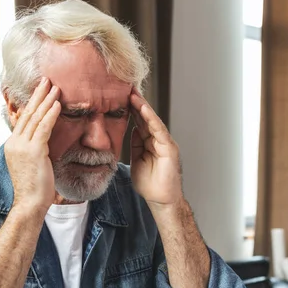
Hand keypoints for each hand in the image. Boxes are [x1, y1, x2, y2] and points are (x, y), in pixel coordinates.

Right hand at [4, 78, 60, 215]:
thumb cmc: (35, 188)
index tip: (40, 91)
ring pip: (35, 118)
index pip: (23, 119)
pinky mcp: (33, 151)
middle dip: (38, 95)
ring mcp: (22, 147)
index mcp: (13, 145)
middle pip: (27, 114)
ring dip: (46, 100)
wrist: (30, 203)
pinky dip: (51, 114)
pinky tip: (58, 104)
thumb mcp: (33, 164)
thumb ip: (36, 149)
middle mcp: (15, 143)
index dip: (33, 104)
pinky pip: (43, 128)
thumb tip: (45, 140)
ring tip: (55, 87)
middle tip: (46, 80)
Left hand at [129, 89, 182, 208]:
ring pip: (152, 120)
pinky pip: (159, 130)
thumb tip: (130, 132)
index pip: (139, 121)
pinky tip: (143, 109)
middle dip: (135, 103)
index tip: (118, 97)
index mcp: (149, 142)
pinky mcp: (169, 148)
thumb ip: (134, 146)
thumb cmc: (150, 184)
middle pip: (146, 117)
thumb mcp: (136, 160)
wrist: (161, 200)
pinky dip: (151, 119)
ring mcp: (165, 143)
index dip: (130, 109)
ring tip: (132, 94)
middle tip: (125, 87)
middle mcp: (158, 139)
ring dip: (142, 106)